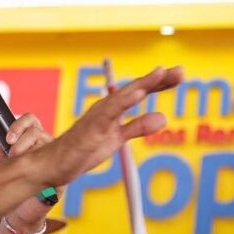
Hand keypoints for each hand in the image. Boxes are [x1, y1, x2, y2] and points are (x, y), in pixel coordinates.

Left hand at [0, 113, 61, 230]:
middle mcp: (47, 146)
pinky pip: (54, 170)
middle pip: (36, 131)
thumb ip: (0, 143)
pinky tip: (33, 178)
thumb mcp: (5, 161)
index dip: (19, 125)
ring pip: (44, 146)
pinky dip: (40, 173)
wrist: (21, 211)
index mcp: (34, 139)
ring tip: (21, 169)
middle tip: (12, 156)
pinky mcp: (61, 178)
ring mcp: (56, 161)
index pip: (31, 121)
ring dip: (27, 156)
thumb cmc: (16, 184)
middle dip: (21, 143)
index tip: (8, 138)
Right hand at [42, 65, 182, 186]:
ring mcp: (99, 116)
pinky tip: (138, 94)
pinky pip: (109, 112)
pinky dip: (124, 101)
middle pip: (135, 88)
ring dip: (143, 84)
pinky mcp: (92, 128)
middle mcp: (107, 107)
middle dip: (158, 79)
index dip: (160, 82)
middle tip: (180, 70)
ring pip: (123, 96)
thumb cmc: (83, 149)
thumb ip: (138, 127)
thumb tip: (163, 117)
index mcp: (114, 109)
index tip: (179, 73)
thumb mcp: (117, 139)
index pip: (140, 92)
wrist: (53, 163)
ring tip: (161, 73)